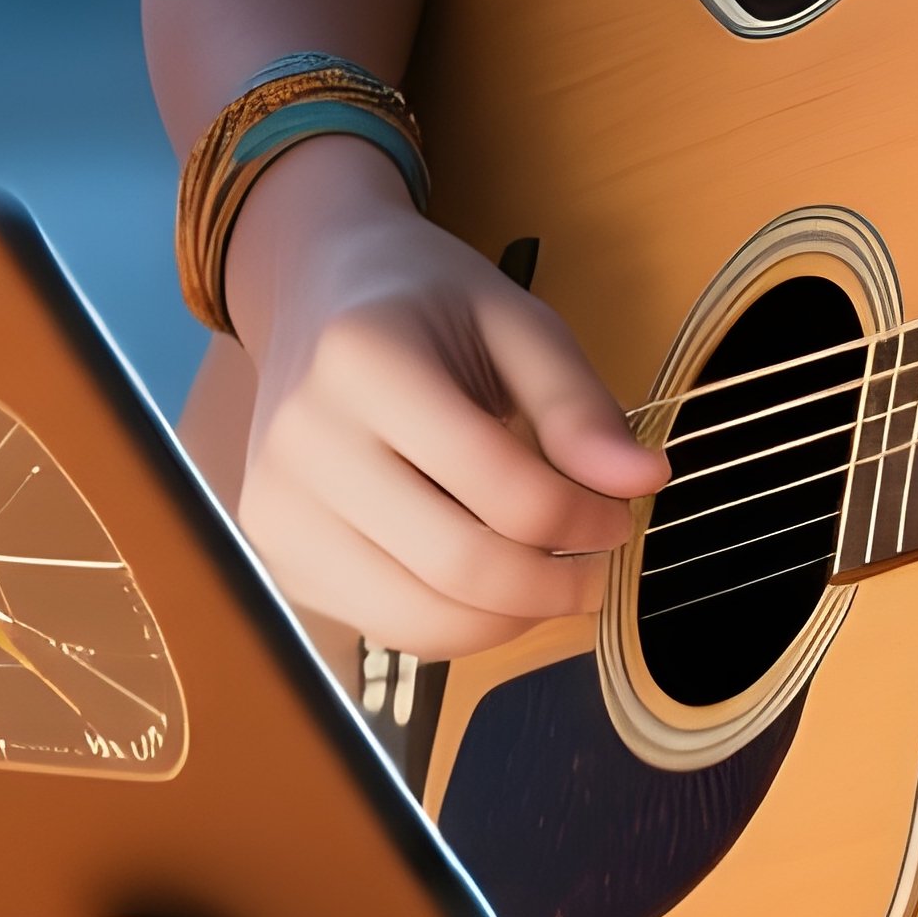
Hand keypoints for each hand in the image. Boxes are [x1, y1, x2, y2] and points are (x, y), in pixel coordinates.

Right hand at [223, 137, 669, 658]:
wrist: (312, 293)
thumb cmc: (423, 303)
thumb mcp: (513, 319)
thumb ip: (575, 402)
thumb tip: (643, 483)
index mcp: (363, 360)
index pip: (501, 486)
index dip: (585, 518)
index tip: (622, 511)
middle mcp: (303, 438)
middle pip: (458, 566)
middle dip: (553, 585)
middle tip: (598, 564)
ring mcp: (277, 503)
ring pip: (417, 617)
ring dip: (508, 618)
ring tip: (546, 576)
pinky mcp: (274, 550)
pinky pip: (384, 623)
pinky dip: (453, 622)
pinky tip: (481, 572)